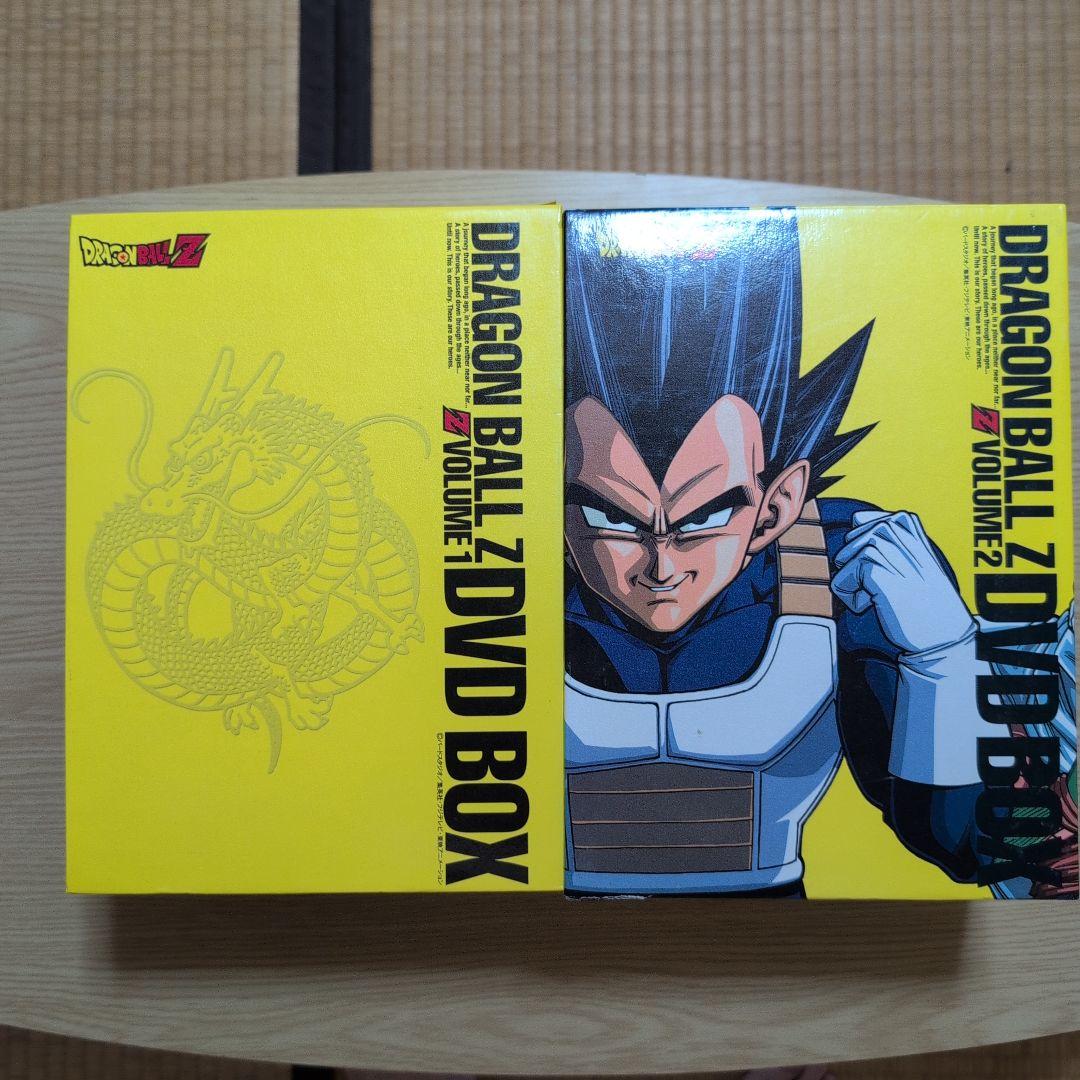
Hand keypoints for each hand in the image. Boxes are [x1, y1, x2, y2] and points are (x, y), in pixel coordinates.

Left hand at [831, 510, 974, 654]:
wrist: (943, 638)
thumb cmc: (927, 606)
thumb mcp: (914, 566)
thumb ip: (892, 542)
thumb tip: (856, 517)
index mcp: (917, 537)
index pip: (880, 518)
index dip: (869, 542)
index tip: (878, 568)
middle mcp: (907, 543)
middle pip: (859, 534)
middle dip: (855, 561)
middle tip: (875, 585)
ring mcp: (896, 559)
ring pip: (850, 554)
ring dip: (852, 579)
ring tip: (873, 595)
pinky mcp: (883, 577)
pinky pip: (845, 575)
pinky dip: (849, 594)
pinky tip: (871, 605)